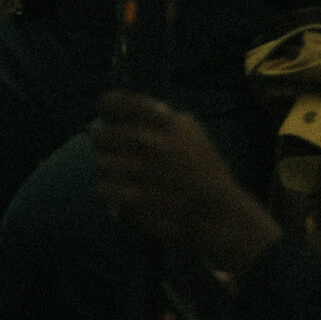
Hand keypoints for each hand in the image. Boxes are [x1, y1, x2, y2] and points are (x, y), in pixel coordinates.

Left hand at [92, 90, 281, 280]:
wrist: (220, 215)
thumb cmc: (206, 170)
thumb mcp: (192, 131)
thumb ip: (160, 118)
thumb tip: (124, 113)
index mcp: (165, 123)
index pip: (118, 104)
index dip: (108, 108)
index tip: (109, 117)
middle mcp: (152, 144)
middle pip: (100, 135)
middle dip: (103, 142)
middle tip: (109, 150)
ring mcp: (144, 173)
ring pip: (101, 164)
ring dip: (106, 169)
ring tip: (117, 173)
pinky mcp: (138, 201)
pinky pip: (106, 190)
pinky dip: (110, 191)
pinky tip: (120, 192)